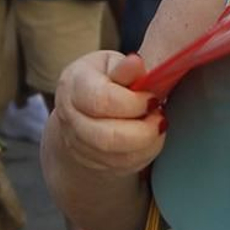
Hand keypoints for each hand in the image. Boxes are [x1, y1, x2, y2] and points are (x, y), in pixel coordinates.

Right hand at [49, 48, 162, 175]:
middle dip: (143, 131)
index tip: (152, 98)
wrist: (85, 109)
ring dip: (147, 144)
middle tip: (159, 116)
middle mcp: (69, 117)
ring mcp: (77, 144)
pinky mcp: (92, 162)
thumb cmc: (104, 79)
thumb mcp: (112, 64)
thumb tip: (135, 63)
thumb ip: (126, 68)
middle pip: (107, 138)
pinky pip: (123, 167)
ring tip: (157, 125)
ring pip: (116, 157)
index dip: (133, 103)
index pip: (102, 100)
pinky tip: (151, 139)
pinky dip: (144, 155)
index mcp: (73, 85)